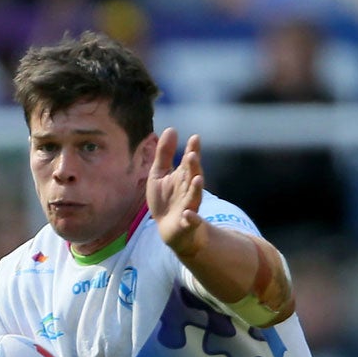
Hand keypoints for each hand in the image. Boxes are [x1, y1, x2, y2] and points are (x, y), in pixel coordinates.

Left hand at [146, 127, 206, 257]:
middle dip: (194, 167)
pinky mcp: (186, 223)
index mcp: (183, 176)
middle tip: (192, 155)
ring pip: (195, 196)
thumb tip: (171, 128)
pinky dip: (191, 218)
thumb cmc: (165, 199)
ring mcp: (189, 205)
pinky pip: (191, 220)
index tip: (194, 138)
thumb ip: (164, 153)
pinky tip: (188, 213)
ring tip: (198, 179)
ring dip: (196, 188)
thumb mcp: (159, 174)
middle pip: (193, 176)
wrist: (168, 228)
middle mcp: (188, 189)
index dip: (192, 150)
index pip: (188, 161)